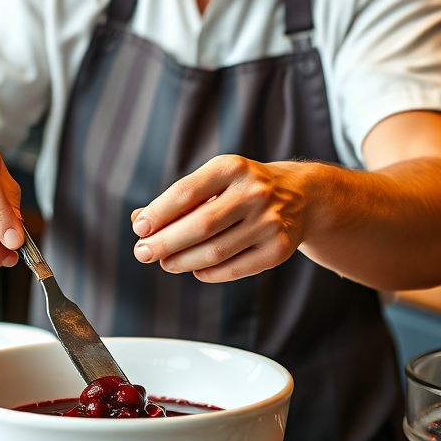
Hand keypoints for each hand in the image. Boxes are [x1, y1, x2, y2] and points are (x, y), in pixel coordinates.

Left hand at [130, 155, 314, 282]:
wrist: (302, 196)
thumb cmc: (244, 188)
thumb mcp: (215, 180)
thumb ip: (178, 199)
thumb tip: (140, 221)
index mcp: (232, 167)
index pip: (185, 192)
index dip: (158, 213)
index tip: (139, 228)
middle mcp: (254, 192)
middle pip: (199, 225)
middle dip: (164, 242)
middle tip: (143, 252)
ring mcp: (269, 222)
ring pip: (214, 252)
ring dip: (182, 261)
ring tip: (165, 262)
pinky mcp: (279, 249)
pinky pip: (234, 269)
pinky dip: (208, 273)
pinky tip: (195, 269)